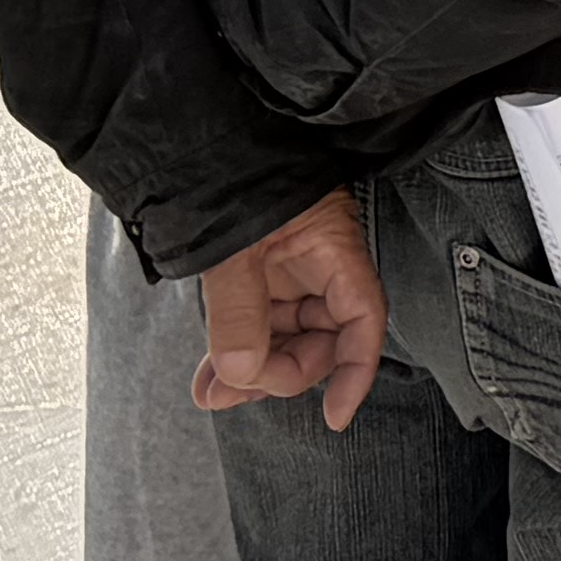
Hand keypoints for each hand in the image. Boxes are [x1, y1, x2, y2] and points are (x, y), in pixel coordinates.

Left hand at [193, 188, 384, 428]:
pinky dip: (236, 353)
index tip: (334, 416)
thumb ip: (237, 312)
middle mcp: (318, 264)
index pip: (362, 320)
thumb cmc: (231, 177)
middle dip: (280, 374)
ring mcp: (288, 271)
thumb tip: (242, 374)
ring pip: (286, 338)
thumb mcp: (234, 247)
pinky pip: (258, 326)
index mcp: (333, 248)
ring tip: (211, 393)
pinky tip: (210, 378)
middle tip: (232, 394)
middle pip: (321, 340)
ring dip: (252, 371)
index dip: (356, 371)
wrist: (197, 144)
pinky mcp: (259, 275)